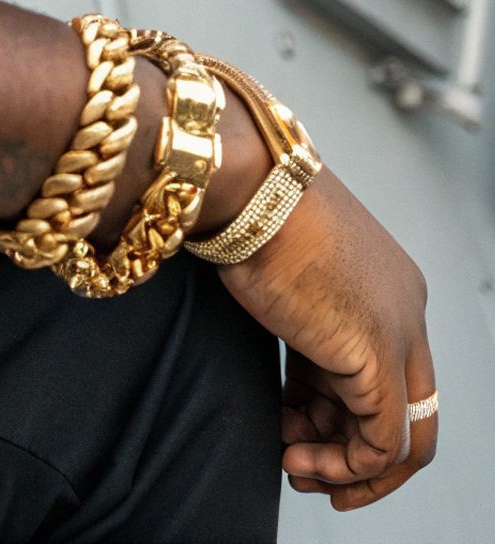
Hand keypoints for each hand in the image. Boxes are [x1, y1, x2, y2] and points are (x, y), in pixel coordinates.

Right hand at [218, 167, 436, 510]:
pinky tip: (296, 454)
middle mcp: (408, 312)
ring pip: (398, 438)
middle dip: (352, 453)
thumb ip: (302, 326)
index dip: (342, 413)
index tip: (297, 430)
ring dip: (340, 464)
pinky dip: (344, 465)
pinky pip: (382, 442)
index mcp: (392, 286)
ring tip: (291, 461)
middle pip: (405, 413)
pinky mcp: (377, 357)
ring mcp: (398, 334)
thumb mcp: (288, 280)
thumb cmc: (254, 219)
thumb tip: (285, 373)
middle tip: (303, 465)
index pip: (384, 372)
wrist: (252, 192)